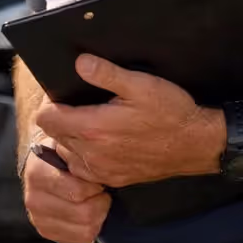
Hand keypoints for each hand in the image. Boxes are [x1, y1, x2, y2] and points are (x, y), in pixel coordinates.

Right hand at [22, 135, 110, 242]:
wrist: (46, 162)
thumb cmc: (65, 152)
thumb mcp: (68, 142)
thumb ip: (77, 146)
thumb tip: (91, 145)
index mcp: (37, 173)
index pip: (79, 192)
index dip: (97, 186)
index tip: (98, 176)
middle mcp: (33, 198)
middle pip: (85, 214)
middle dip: (100, 201)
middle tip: (100, 190)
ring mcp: (38, 217)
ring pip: (86, 229)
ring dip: (98, 215)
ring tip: (94, 199)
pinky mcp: (46, 230)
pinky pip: (82, 238)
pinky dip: (91, 226)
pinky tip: (87, 211)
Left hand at [36, 54, 224, 187]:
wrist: (197, 145)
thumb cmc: (171, 112)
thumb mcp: (141, 84)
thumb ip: (106, 73)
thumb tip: (79, 62)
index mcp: (93, 129)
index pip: (46, 118)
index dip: (50, 102)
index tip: (62, 93)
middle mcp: (92, 155)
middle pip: (53, 135)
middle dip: (59, 118)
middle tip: (78, 104)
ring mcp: (102, 170)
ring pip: (66, 153)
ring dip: (70, 138)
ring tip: (88, 122)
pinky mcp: (113, 179)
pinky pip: (83, 169)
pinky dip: (83, 155)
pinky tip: (100, 142)